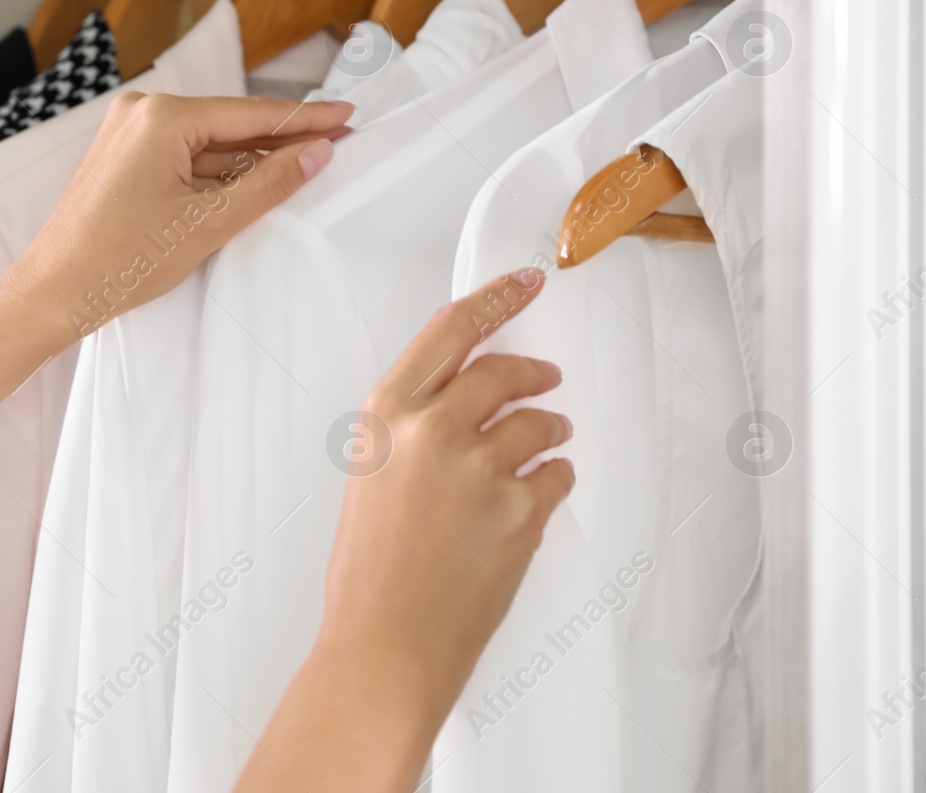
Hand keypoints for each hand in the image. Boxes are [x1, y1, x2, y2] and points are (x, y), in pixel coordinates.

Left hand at [8, 92, 352, 338]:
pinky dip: (217, 170)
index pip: (250, 114)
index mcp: (161, 118)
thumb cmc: (120, 261)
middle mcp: (141, 111)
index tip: (347, 114)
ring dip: (251, 157)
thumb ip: (269, 184)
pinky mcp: (123, 155)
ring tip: (306, 163)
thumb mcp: (208, 224)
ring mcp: (128, 132)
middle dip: (281, 137)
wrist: (55, 291)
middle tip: (336, 138)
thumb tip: (316, 153)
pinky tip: (255, 180)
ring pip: (208, 142)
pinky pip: (184, 154)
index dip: (305, 118)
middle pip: (230, 123)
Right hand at [325, 268, 571, 722]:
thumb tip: (466, 396)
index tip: (524, 282)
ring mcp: (480, 469)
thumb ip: (414, 427)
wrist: (384, 643)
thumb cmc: (369, 569)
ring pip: (540, 423)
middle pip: (503, 371)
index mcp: (386, 415)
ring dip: (548, 433)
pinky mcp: (520, 511)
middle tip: (546, 379)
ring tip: (538, 451)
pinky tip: (528, 504)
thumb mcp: (373, 474)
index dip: (495, 299)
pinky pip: (556, 476)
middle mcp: (432, 430)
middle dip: (533, 374)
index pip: (450, 330)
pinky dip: (551, 484)